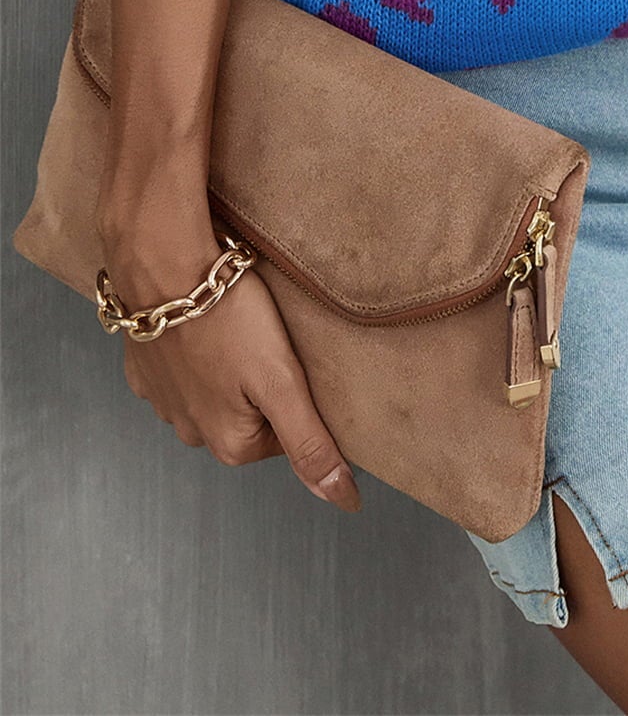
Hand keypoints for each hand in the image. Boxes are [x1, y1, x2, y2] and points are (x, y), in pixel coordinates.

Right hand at [107, 230, 360, 512]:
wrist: (163, 267)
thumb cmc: (228, 318)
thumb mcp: (282, 382)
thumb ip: (311, 443)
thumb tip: (343, 499)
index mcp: (229, 445)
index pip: (287, 435)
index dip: (297, 393)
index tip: (292, 360)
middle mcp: (191, 433)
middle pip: (251, 414)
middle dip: (264, 381)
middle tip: (267, 339)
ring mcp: (162, 402)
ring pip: (216, 391)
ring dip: (229, 365)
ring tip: (236, 326)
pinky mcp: (145, 370)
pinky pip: (184, 369)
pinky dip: (198, 349)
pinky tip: (204, 323)